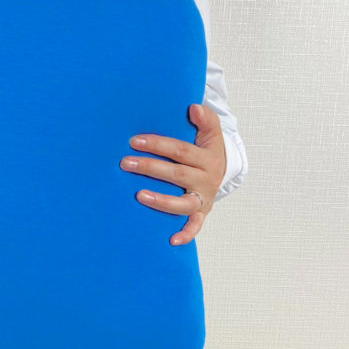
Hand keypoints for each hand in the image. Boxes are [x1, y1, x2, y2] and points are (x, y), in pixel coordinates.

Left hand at [119, 103, 225, 245]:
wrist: (223, 170)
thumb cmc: (207, 148)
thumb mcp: (211, 132)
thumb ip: (205, 119)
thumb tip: (194, 107)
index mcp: (207, 157)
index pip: (180, 150)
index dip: (158, 145)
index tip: (134, 141)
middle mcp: (206, 179)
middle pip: (177, 174)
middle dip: (150, 168)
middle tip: (125, 163)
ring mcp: (203, 198)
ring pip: (183, 203)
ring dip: (161, 201)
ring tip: (139, 196)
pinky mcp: (201, 213)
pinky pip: (195, 226)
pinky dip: (186, 234)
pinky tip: (171, 240)